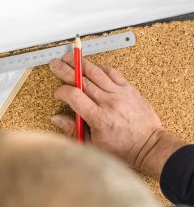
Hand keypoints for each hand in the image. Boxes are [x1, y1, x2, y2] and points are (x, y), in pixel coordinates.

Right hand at [49, 53, 184, 178]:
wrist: (149, 146)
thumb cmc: (123, 149)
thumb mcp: (93, 145)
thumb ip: (72, 130)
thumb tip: (56, 119)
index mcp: (99, 118)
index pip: (74, 96)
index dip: (62, 91)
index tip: (58, 93)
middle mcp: (109, 103)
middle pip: (83, 80)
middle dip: (66, 70)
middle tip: (56, 64)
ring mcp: (121, 94)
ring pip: (96, 73)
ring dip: (81, 63)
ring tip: (70, 57)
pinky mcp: (129, 90)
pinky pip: (112, 73)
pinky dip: (100, 67)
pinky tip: (91, 65)